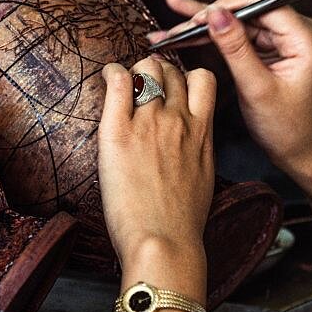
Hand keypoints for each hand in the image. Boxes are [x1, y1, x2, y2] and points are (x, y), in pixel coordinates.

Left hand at [98, 56, 215, 271]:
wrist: (164, 243)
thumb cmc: (182, 221)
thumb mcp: (204, 175)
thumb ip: (197, 147)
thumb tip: (187, 137)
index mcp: (202, 131)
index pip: (202, 78)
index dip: (185, 76)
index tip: (171, 86)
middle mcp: (179, 120)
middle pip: (170, 70)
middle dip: (156, 71)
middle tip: (141, 85)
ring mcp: (149, 123)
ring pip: (146, 69)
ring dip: (135, 70)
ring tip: (123, 82)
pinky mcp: (119, 132)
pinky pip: (117, 81)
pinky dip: (113, 72)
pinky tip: (108, 77)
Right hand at [152, 0, 311, 165]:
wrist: (298, 148)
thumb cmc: (285, 125)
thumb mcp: (256, 87)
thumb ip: (236, 48)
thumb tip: (215, 14)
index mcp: (306, 39)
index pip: (264, 5)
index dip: (229, 6)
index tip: (198, 17)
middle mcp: (298, 31)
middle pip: (248, 10)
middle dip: (210, 15)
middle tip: (177, 20)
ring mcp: (284, 36)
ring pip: (237, 20)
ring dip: (204, 25)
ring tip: (171, 26)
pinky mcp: (270, 45)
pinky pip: (237, 33)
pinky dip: (212, 36)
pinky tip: (184, 30)